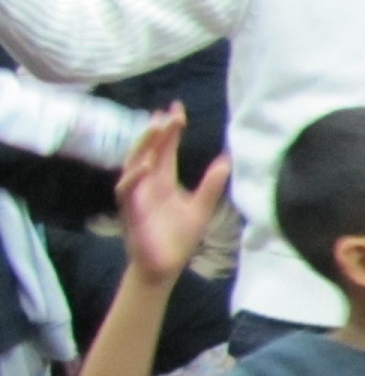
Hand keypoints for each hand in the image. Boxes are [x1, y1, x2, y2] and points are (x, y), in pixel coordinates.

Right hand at [114, 111, 228, 281]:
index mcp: (164, 180)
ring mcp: (136, 194)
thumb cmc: (179, 238)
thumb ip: (212, 185)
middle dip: (158, 131)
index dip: (171, 129)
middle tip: (169, 113)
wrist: (165, 266)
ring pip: (134, 163)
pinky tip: (147, 165)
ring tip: (156, 128)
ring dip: (144, 145)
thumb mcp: (202, 208)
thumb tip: (226, 160)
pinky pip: (127, 190)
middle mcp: (147, 182)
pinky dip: (134, 177)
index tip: (177, 109)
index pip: (166, 148)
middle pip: (150, 150)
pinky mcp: (130, 210)